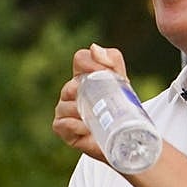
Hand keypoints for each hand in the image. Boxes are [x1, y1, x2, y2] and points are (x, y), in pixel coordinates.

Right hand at [53, 43, 128, 158]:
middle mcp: (70, 92)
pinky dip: (75, 125)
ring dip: (81, 110)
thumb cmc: (120, 109)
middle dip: (86, 90)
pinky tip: (87, 128)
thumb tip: (93, 47)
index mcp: (83, 76)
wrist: (124, 139)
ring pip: (65, 105)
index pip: (81, 58)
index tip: (106, 72)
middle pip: (71, 84)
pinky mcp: (63, 129)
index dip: (92, 62)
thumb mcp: (121, 82)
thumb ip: (113, 61)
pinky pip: (62, 123)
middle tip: (102, 99)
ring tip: (96, 118)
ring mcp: (64, 110)